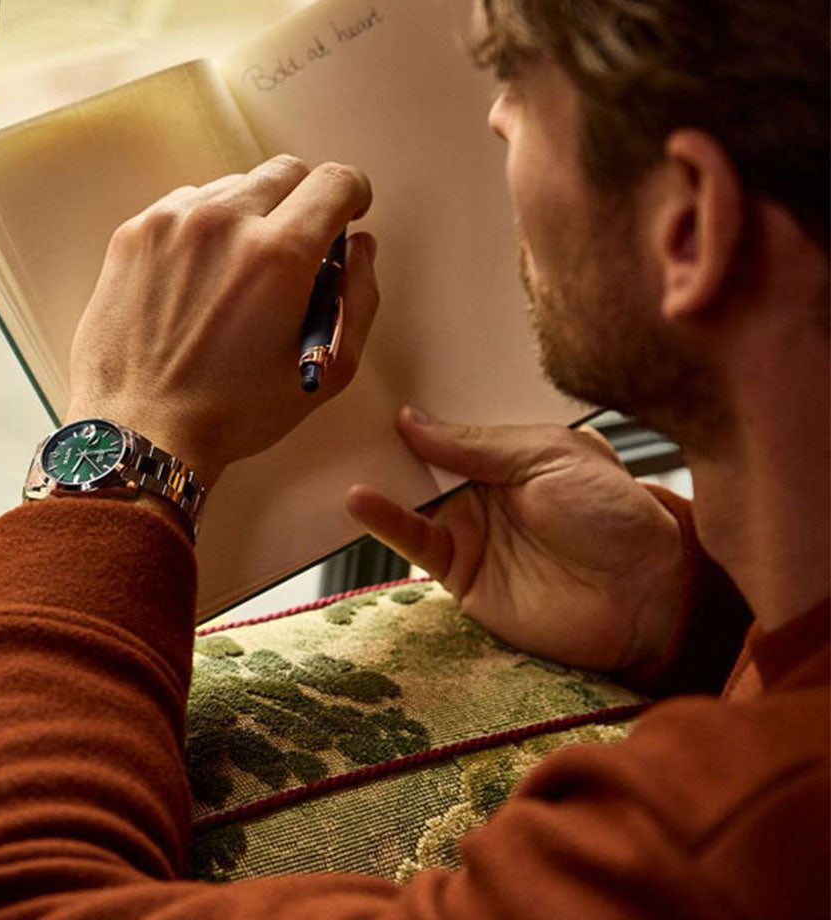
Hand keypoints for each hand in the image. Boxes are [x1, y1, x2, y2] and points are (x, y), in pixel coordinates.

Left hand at [67, 155, 379, 487]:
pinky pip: (187, 204)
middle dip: (305, 202)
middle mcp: (224, 222)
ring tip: (242, 272)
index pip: (335, 182)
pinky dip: (206, 227)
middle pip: (286, 172)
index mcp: (279, 255)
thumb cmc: (233, 412)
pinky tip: (202, 276)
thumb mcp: (327, 372)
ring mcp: (172, 221)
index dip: (353, 195)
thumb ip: (358, 299)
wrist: (140, 430)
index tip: (349, 211)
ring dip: (252, 214)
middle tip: (298, 248)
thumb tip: (360, 248)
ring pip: (235, 185)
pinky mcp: (135, 232)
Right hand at [345, 409, 685, 670]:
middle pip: (421, 459)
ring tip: (337, 451)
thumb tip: (412, 421)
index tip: (373, 385)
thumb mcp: (550, 455)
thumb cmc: (617, 515)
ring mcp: (469, 528)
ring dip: (375, 476)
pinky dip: (383, 520)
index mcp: (509, 451)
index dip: (417, 408)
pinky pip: (413, 541)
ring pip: (409, 497)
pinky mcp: (459, 571)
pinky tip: (359, 499)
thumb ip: (479, 444)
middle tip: (339, 412)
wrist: (647, 598)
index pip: (450, 424)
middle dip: (384, 438)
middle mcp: (483, 487)